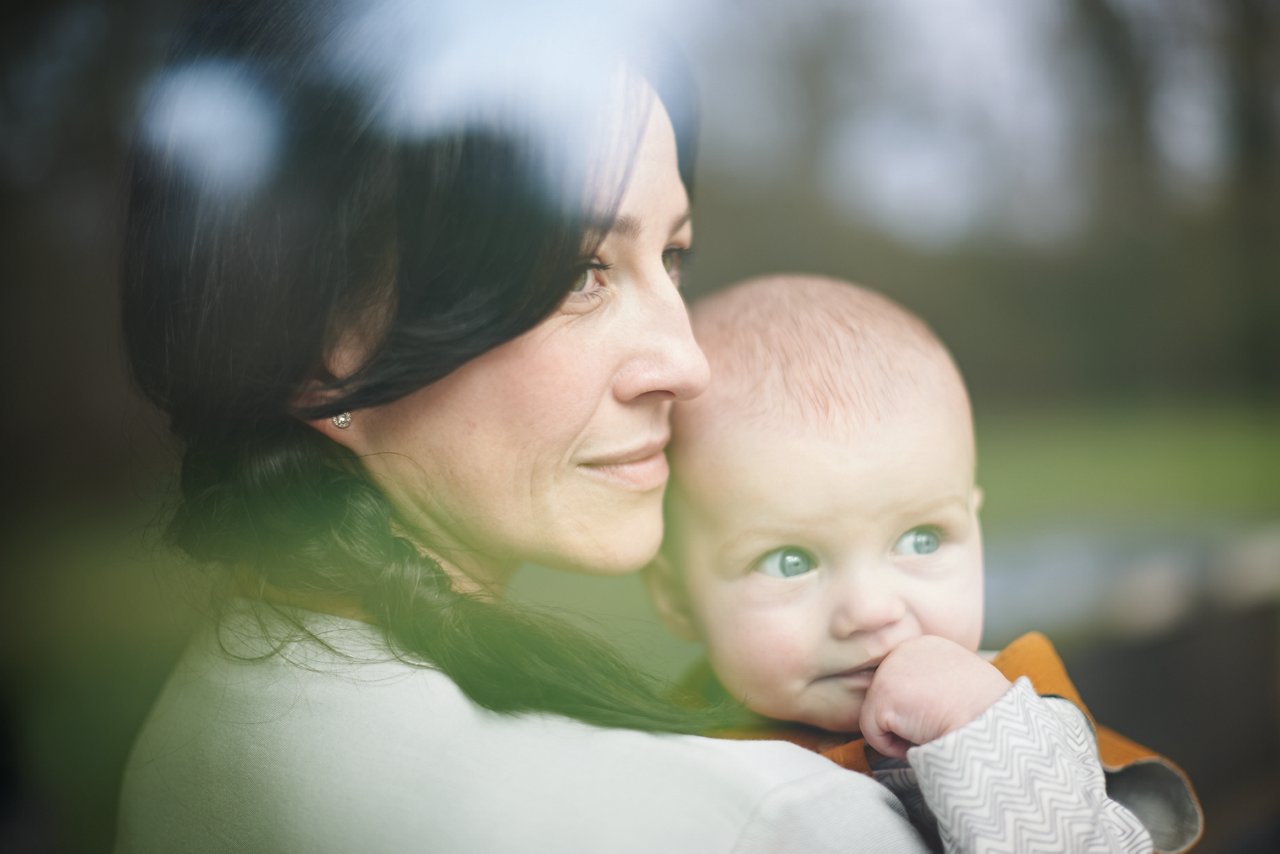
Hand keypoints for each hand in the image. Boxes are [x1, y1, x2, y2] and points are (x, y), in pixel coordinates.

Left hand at [859, 635, 1011, 758]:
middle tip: (941, 724)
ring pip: (879, 718)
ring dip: (904, 734)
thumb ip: (935, 683)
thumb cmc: (987, 713)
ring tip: (934, 729)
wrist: (993, 723)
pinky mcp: (882, 695)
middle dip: (909, 720)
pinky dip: (895, 748)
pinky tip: (923, 738)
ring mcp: (890, 670)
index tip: (947, 716)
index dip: (921, 710)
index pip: (905, 686)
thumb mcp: (961, 683)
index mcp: (925, 646)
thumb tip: (919, 705)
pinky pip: (874, 735)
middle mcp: (903, 649)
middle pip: (889, 700)